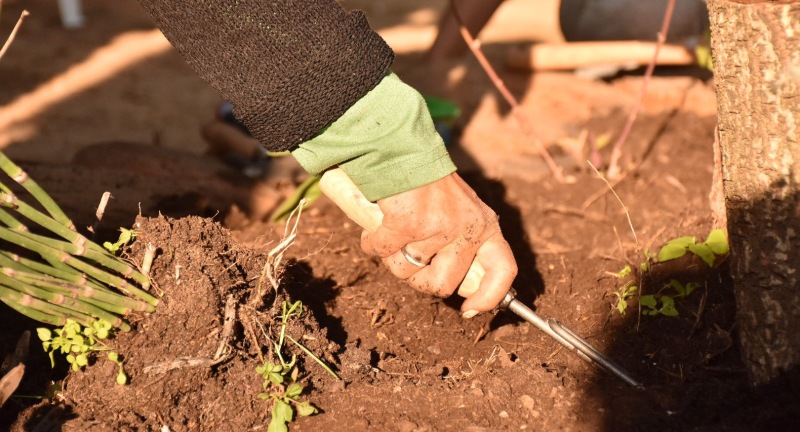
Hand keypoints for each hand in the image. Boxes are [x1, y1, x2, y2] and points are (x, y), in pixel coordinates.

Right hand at [360, 173, 516, 317]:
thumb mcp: (462, 213)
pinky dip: (372, 243)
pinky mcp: (406, 223)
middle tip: (411, 258)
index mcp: (486, 226)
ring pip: (406, 272)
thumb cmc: (429, 186)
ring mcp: (437, 227)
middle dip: (419, 280)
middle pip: (443, 286)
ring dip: (392, 258)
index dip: (489, 297)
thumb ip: (465, 246)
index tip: (469, 310)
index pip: (503, 271)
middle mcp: (467, 228)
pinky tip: (376, 225)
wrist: (402, 149)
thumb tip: (464, 292)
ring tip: (395, 231)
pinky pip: (381, 252)